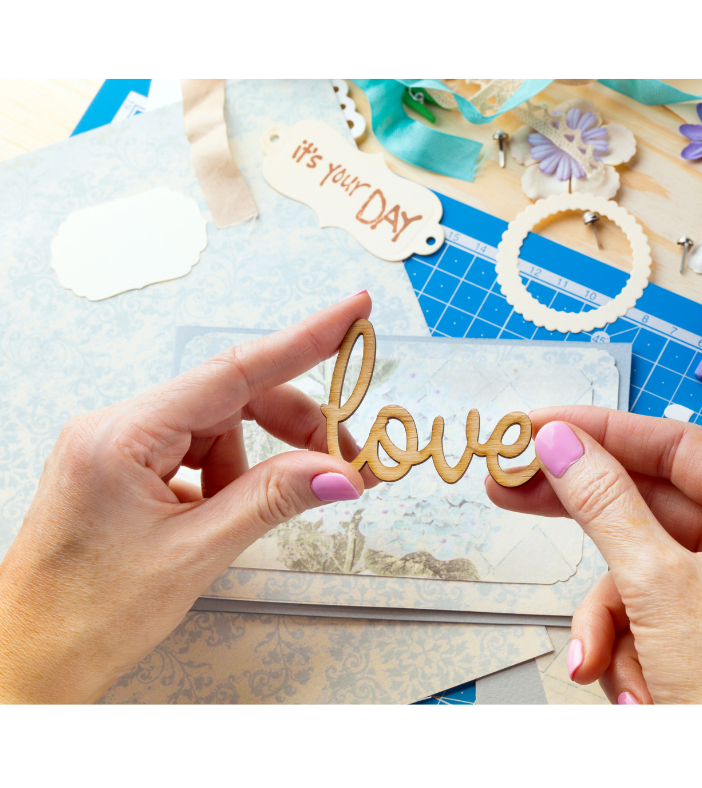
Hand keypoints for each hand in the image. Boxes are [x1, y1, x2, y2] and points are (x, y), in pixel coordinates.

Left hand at [0, 293, 375, 703]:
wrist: (30, 661)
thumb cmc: (89, 615)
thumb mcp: (196, 553)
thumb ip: (273, 499)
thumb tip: (338, 472)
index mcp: (122, 435)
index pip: (233, 371)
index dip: (304, 340)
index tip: (352, 314)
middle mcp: (116, 427)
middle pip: (231, 399)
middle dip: (294, 426)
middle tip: (346, 461)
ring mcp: (118, 446)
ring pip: (218, 428)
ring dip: (259, 462)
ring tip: (269, 509)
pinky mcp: (124, 468)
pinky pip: (197, 453)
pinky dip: (229, 479)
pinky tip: (228, 515)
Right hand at [487, 407, 701, 704]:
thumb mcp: (656, 586)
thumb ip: (603, 504)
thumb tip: (562, 443)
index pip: (674, 447)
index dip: (602, 430)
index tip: (542, 425)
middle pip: (644, 502)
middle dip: (581, 517)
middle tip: (513, 484)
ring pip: (631, 567)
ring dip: (603, 618)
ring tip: (595, 660)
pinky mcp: (698, 624)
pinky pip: (637, 609)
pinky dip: (618, 645)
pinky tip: (629, 687)